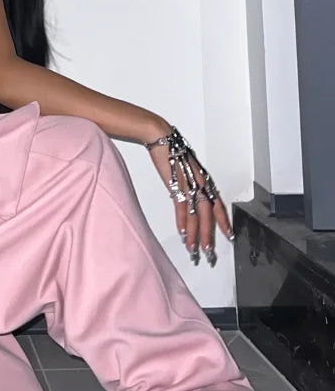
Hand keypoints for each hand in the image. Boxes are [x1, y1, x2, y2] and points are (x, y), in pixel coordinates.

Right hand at [146, 126, 233, 266]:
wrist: (162, 138)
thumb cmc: (172, 152)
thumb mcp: (186, 170)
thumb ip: (191, 184)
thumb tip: (189, 197)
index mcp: (204, 181)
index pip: (218, 206)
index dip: (223, 222)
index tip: (228, 236)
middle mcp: (201, 184)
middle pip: (208, 216)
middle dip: (208, 236)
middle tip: (209, 253)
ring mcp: (189, 185)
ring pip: (196, 216)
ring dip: (194, 235)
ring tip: (193, 250)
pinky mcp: (176, 185)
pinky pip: (181, 208)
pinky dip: (182, 222)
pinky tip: (182, 233)